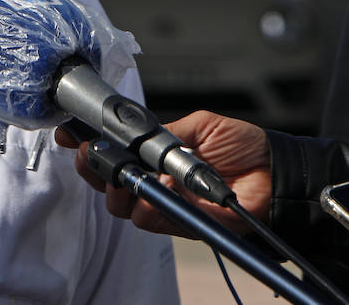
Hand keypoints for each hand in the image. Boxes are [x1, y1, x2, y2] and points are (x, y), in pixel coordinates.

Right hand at [53, 110, 272, 237]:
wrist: (276, 174)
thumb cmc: (245, 145)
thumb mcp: (199, 125)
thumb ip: (165, 133)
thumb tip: (136, 141)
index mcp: (156, 151)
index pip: (116, 150)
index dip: (91, 144)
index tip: (72, 136)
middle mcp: (155, 177)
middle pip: (109, 179)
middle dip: (93, 168)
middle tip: (90, 157)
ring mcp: (165, 200)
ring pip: (121, 202)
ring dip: (116, 190)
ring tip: (123, 178)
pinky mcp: (179, 222)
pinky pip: (148, 219)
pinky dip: (145, 207)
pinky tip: (153, 193)